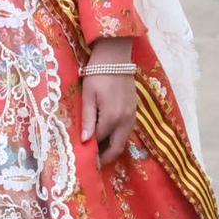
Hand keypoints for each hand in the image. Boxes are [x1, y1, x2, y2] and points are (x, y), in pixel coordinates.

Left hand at [80, 38, 137, 166]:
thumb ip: (87, 119)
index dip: (91, 151)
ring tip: (99, 150)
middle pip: (117, 147)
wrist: (116, 56)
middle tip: (94, 162)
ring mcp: (132, 116)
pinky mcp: (135, 110)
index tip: (84, 158)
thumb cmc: (97, 74)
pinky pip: (127, 131)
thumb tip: (85, 141)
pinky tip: (107, 135)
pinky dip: (118, 137)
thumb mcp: (88, 95)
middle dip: (106, 157)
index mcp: (112, 117)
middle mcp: (125, 120)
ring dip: (112, 148)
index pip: (100, 142)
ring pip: (123, 140)